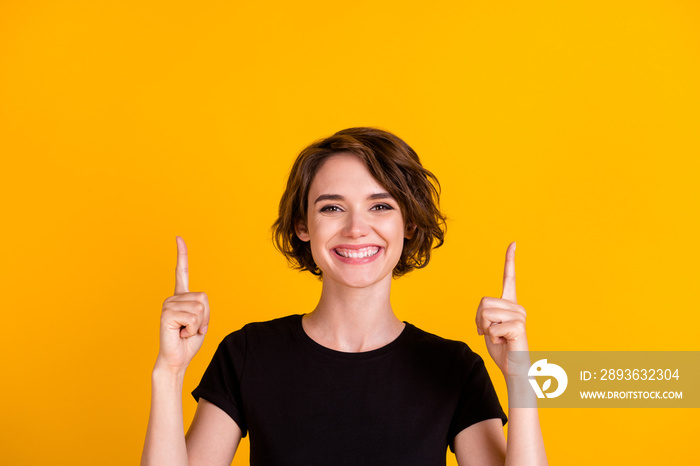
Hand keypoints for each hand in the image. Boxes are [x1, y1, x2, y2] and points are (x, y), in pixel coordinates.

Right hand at [154, 236, 209, 374]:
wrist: (177, 360)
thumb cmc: (188, 343)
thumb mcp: (202, 322)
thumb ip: (202, 308)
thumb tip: (199, 303)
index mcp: (181, 297)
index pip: (181, 271)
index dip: (182, 254)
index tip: (178, 237)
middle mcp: (173, 298)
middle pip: (204, 298)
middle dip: (205, 317)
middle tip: (191, 329)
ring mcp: (168, 304)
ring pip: (200, 309)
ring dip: (198, 325)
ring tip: (184, 332)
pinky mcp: (167, 314)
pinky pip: (193, 318)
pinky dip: (192, 330)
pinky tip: (180, 334)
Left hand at [475, 242, 527, 375]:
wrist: (513, 368)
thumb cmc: (501, 348)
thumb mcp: (488, 327)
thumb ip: (485, 314)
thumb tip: (484, 313)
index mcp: (510, 303)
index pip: (510, 277)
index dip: (510, 260)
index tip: (513, 243)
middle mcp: (517, 306)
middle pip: (483, 302)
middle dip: (479, 320)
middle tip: (490, 332)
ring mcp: (520, 315)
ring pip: (485, 314)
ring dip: (485, 329)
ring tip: (498, 337)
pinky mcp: (519, 326)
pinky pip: (491, 327)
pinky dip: (492, 338)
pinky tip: (503, 342)